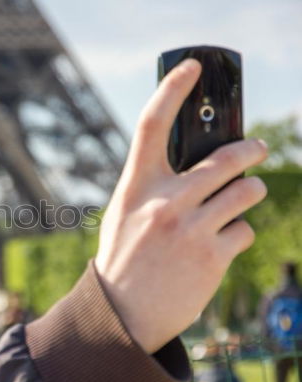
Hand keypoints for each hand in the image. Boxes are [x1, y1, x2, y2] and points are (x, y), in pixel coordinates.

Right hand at [94, 58, 267, 353]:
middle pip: (225, 158)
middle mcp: (165, 202)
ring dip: (249, 192)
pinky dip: (238, 233)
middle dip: (251, 150)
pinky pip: (244, 229)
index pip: (153, 124)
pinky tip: (220, 244)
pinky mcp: (213, 256)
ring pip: (246, 192)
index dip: (173, 89)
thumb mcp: (125, 214)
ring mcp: (191, 229)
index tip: (193, 66)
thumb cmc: (123, 258)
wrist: (123, 314)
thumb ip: (154, 187)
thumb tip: (197, 162)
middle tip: (258, 149)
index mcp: (136, 187)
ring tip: (242, 198)